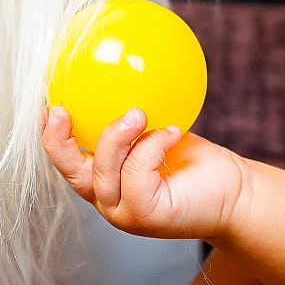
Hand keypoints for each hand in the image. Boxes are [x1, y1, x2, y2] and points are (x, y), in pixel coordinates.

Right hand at [41, 103, 245, 239]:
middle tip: (58, 110)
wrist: (236, 193)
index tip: (47, 104)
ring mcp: (124, 212)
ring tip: (136, 113)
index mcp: (107, 180)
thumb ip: (140, 116)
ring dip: (117, 137)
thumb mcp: (164, 131)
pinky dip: (152, 147)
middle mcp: (109, 199)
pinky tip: (171, 131)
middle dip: (58, 142)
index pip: (69, 161)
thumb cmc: (200, 163)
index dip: (52, 136)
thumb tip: (128, 69)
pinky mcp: (145, 215)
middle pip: (71, 172)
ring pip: (102, 172)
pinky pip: (136, 173)